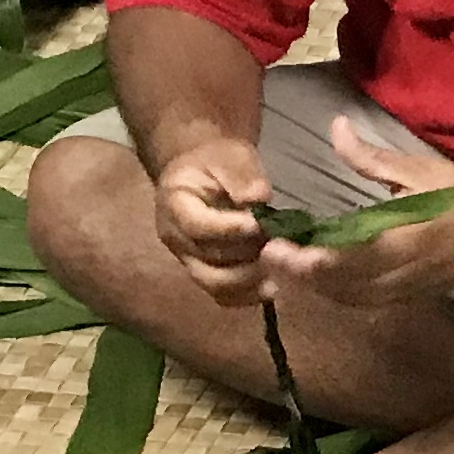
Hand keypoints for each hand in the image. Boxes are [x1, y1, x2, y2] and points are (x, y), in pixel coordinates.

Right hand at [154, 136, 276, 298]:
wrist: (207, 174)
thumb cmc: (218, 163)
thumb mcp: (230, 158)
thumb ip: (242, 177)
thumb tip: (257, 199)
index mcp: (174, 204)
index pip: (197, 226)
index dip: (229, 229)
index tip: (259, 225)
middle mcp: (176, 238)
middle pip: (209, 261)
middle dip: (247, 257)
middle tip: (277, 247)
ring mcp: (188, 260)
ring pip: (216, 284)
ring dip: (251, 280)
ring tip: (278, 268)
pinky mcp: (205, 273)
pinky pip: (223, 296)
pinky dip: (248, 295)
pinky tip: (271, 286)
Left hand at [253, 118, 453, 307]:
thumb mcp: (418, 169)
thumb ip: (371, 158)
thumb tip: (335, 128)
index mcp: (407, 239)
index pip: (348, 258)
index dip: (309, 259)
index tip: (278, 245)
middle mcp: (405, 272)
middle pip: (343, 285)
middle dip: (302, 275)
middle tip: (268, 256)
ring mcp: (409, 288)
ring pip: (352, 298)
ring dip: (316, 288)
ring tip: (285, 267)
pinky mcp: (412, 295)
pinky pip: (367, 302)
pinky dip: (338, 294)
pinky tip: (319, 280)